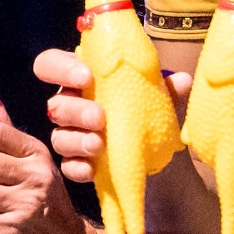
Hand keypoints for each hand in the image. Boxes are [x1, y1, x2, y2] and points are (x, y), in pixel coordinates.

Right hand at [35, 47, 189, 183]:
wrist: (160, 155)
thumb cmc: (149, 112)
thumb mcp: (161, 97)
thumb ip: (168, 87)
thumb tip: (182, 80)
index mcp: (82, 79)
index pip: (50, 65)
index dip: (60, 68)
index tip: (86, 76)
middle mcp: (70, 105)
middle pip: (55, 104)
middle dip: (76, 110)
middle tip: (100, 117)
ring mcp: (71, 136)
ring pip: (58, 137)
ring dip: (77, 140)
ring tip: (99, 144)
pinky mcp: (77, 163)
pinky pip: (68, 167)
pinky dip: (78, 168)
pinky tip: (92, 169)